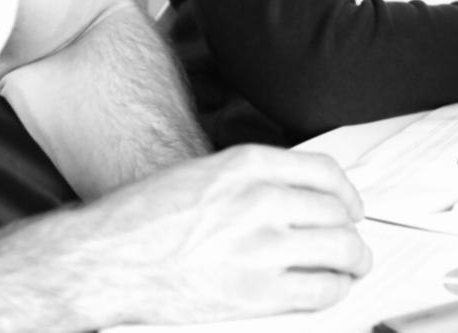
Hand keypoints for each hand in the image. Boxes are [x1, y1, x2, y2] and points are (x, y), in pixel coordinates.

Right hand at [80, 145, 371, 326]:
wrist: (104, 259)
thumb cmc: (145, 218)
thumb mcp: (204, 175)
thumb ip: (252, 180)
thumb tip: (299, 196)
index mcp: (248, 165)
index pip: (325, 173)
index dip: (347, 193)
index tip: (350, 205)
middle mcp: (261, 200)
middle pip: (337, 213)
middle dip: (351, 230)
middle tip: (352, 241)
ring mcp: (262, 247)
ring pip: (339, 250)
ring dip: (354, 260)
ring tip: (354, 265)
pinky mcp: (257, 293)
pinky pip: (320, 290)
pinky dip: (335, 289)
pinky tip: (332, 288)